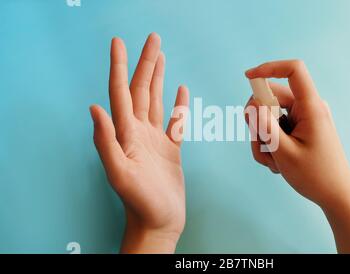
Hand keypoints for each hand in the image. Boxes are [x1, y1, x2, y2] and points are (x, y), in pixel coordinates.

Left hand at [90, 33, 188, 252]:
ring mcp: (155, 140)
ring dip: (158, 77)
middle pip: (141, 90)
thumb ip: (105, 141)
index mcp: (126, 134)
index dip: (119, 66)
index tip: (119, 43)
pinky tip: (180, 90)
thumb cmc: (139, 202)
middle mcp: (138, 132)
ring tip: (160, 56)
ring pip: (156, 100)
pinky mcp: (170, 149)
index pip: (121, 93)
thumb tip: (94, 108)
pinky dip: (178, 104)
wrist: (159, 222)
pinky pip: (175, 121)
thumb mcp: (120, 173)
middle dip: (145, 63)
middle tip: (152, 38)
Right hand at [245, 60, 349, 252]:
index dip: (269, 67)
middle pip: (272, 99)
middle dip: (259, 124)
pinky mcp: (300, 129)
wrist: (336, 195)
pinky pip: (276, 128)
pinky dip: (270, 144)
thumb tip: (252, 105)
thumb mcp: (284, 153)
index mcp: (311, 107)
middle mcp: (308, 108)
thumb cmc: (315, 175)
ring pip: (270, 117)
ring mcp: (304, 118)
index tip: (248, 77)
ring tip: (274, 162)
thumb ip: (264, 126)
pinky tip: (278, 163)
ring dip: (264, 139)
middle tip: (262, 148)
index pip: (293, 71)